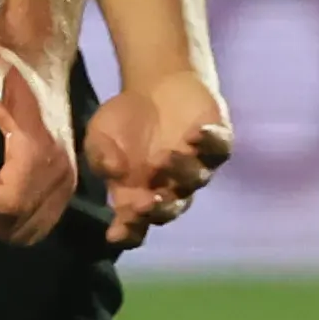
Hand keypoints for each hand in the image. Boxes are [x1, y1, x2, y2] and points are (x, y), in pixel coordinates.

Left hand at [0, 35, 77, 244]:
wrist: (40, 59)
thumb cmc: (5, 62)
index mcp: (40, 150)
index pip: (10, 204)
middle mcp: (60, 174)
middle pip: (20, 226)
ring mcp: (66, 182)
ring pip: (30, 230)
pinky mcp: (64, 184)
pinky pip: (38, 221)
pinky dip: (12, 216)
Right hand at [86, 69, 231, 247]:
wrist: (157, 85)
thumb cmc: (125, 119)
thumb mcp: (99, 134)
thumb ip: (100, 155)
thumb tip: (113, 171)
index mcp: (139, 191)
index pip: (135, 222)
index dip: (128, 231)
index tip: (116, 233)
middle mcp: (171, 185)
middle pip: (171, 208)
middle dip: (159, 209)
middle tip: (145, 202)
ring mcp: (197, 165)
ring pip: (195, 179)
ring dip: (181, 172)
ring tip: (163, 157)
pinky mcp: (217, 142)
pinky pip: (219, 148)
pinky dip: (209, 143)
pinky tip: (194, 135)